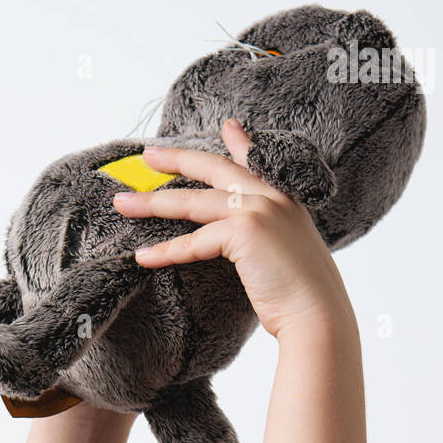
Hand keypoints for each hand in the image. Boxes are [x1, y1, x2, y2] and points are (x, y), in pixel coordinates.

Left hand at [113, 120, 353, 341]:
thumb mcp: (288, 256)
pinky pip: (194, 241)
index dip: (238, 143)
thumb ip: (271, 239)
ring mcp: (258, 210)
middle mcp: (272, 197)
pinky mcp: (244, 231)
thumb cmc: (304, 298)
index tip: (227, 126)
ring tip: (123, 204)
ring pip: (193, 203)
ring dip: (152, 204)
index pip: (254, 165)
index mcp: (285, 201)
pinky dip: (166, 251)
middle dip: (177, 160)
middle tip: (148, 157)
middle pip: (214, 169)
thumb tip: (252, 245)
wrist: (319, 316)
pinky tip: (142, 257)